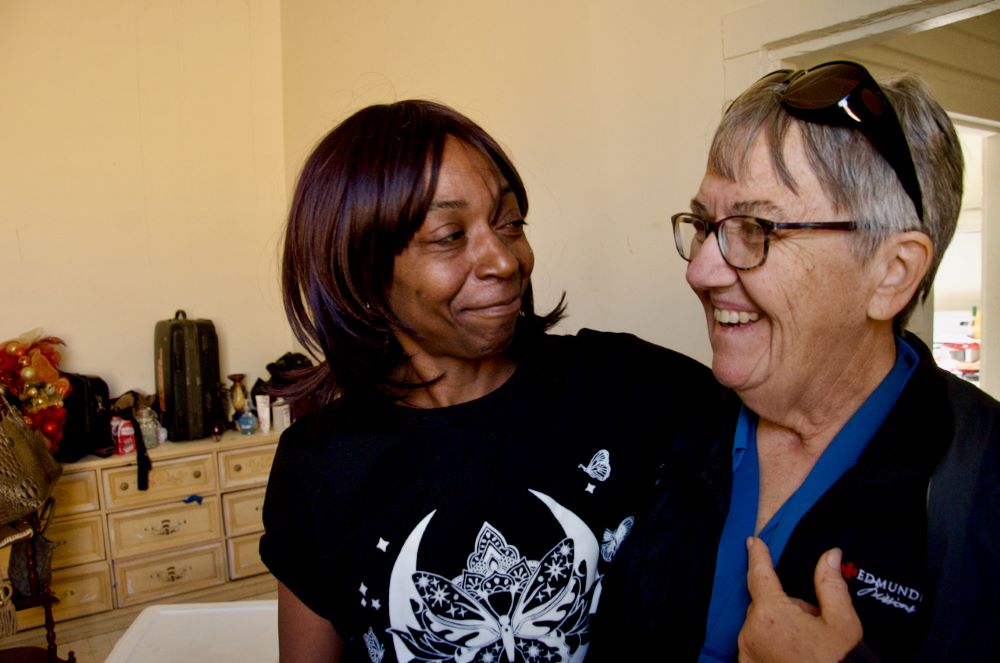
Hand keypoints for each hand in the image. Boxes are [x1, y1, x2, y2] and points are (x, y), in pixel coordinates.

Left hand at [737, 537, 862, 662]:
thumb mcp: (842, 624)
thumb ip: (831, 586)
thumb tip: (829, 555)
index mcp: (771, 612)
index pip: (760, 573)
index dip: (757, 554)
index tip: (753, 541)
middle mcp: (750, 629)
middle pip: (765, 603)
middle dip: (785, 606)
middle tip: (812, 624)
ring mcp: (745, 650)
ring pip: (760, 623)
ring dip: (778, 626)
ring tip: (804, 645)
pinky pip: (755, 643)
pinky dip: (770, 642)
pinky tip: (791, 654)